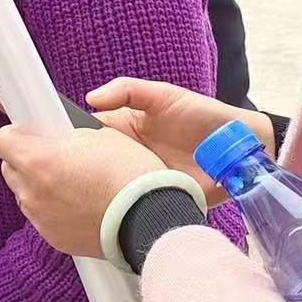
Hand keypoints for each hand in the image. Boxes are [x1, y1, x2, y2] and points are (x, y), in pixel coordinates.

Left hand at [0, 125, 164, 257]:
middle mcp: (32, 191)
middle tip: (54, 157)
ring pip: (25, 194)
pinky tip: (78, 204)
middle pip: (11, 168)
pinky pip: (42, 217)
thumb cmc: (128, 174)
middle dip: (27, 160)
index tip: (30, 134)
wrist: (150, 218)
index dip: (18, 134)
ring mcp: (41, 218)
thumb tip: (53, 136)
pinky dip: (54, 209)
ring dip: (39, 186)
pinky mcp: (54, 238)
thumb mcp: (96, 135)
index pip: (3, 139)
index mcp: (38, 160)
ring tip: (70, 183)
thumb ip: (64, 136)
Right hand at [87, 77, 273, 202]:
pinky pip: (135, 208)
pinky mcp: (157, 201)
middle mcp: (128, 157)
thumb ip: (127, 90)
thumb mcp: (162, 95)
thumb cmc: (202, 115)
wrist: (239, 148)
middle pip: (95, 166)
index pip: (90, 136)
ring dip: (103, 193)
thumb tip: (90, 98)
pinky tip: (117, 211)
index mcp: (124, 130)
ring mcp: (142, 181)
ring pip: (111, 191)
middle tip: (71, 177)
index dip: (75, 142)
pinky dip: (126, 211)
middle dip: (82, 172)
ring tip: (91, 196)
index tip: (62, 149)